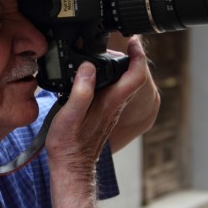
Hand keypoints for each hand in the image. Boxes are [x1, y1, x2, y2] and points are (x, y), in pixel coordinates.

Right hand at [45, 37, 148, 173]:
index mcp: (110, 102)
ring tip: (109, 51)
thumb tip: (88, 67)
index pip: (135, 76)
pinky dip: (110, 77)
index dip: (138, 55)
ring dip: (121, 66)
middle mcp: (114, 105)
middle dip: (131, 56)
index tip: (133, 40)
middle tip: (121, 40)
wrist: (71, 167)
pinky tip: (96, 74)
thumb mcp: (69, 116)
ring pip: (123, 84)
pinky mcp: (102, 113)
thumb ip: (81, 92)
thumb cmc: (69, 145)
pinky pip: (113, 90)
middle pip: (132, 77)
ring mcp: (109, 110)